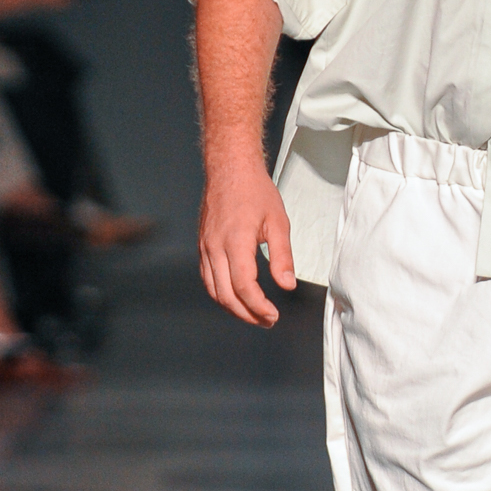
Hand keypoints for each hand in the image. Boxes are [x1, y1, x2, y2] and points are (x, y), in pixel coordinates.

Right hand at [198, 153, 296, 326]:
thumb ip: (282, 257)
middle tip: (267, 320)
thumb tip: (287, 285)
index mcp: (235, 241)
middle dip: (247, 314)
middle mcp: (215, 247)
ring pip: (213, 290)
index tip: (273, 315)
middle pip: (225, 294)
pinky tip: (237, 298)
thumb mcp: (278, 222)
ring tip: (254, 314)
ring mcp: (205, 247)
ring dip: (233, 308)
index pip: (243, 286)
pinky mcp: (202, 246)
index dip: (258, 306)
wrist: (230, 169)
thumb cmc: (255, 192)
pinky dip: (221, 294)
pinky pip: (208, 278)